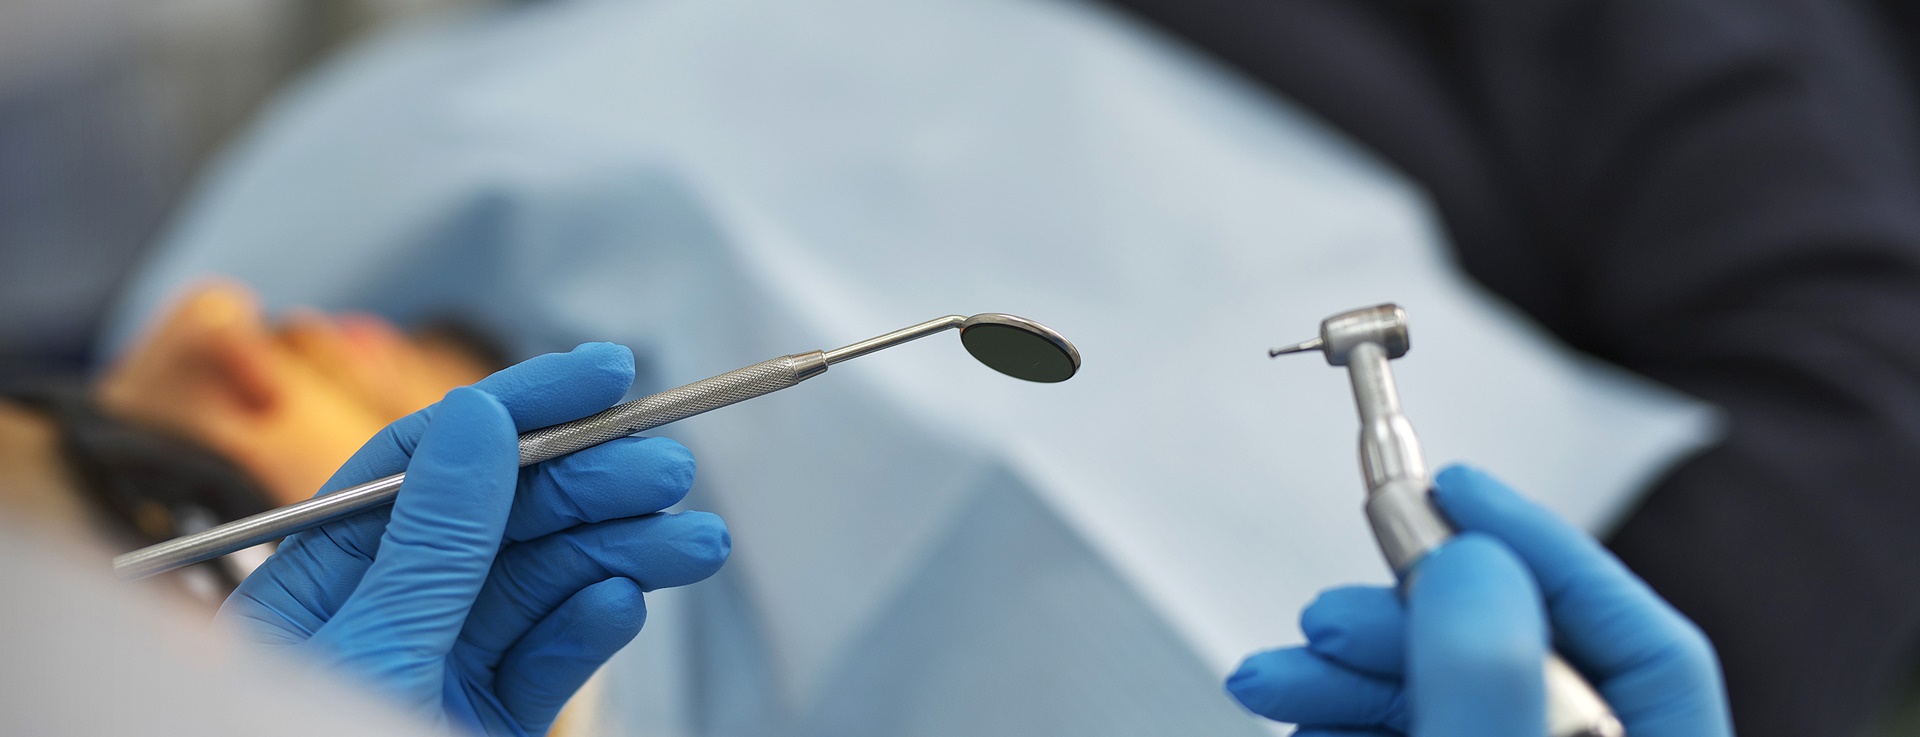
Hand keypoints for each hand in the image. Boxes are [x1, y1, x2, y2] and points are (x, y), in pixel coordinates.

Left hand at [218, 343, 730, 735]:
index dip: (522, 405)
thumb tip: (481, 423)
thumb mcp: (372, 648)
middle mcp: (386, 610)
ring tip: (694, 540)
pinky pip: (549, 657)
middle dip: (591, 484)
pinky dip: (592, 628)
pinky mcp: (491, 719)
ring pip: (544, 581)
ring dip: (620, 550)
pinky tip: (622, 601)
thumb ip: (432, 541)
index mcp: (323, 577)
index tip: (606, 375)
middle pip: (503, 514)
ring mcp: (443, 665)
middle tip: (669, 469)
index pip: (430, 458)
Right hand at [1226, 465, 1731, 735]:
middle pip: (1522, 663)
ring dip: (1347, 671)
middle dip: (1407, 622)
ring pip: (1447, 699)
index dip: (1546, 550)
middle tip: (1330, 615)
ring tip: (1270, 676)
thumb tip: (1474, 560)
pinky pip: (1407, 736)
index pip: (1644, 642)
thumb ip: (1486, 683)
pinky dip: (1343, 715)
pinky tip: (1296, 712)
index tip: (1457, 483)